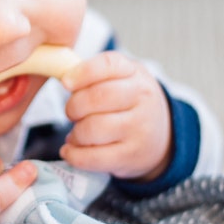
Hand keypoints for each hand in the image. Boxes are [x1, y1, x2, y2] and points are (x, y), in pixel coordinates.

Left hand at [60, 51, 171, 180]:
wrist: (161, 135)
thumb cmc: (129, 102)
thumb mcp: (121, 78)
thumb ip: (93, 74)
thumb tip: (62, 80)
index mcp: (134, 72)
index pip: (107, 65)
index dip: (82, 73)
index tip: (66, 82)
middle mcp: (141, 97)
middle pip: (97, 97)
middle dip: (74, 106)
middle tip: (72, 113)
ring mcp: (139, 128)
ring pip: (93, 128)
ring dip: (75, 133)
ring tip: (76, 134)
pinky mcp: (131, 155)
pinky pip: (94, 157)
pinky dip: (75, 156)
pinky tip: (71, 151)